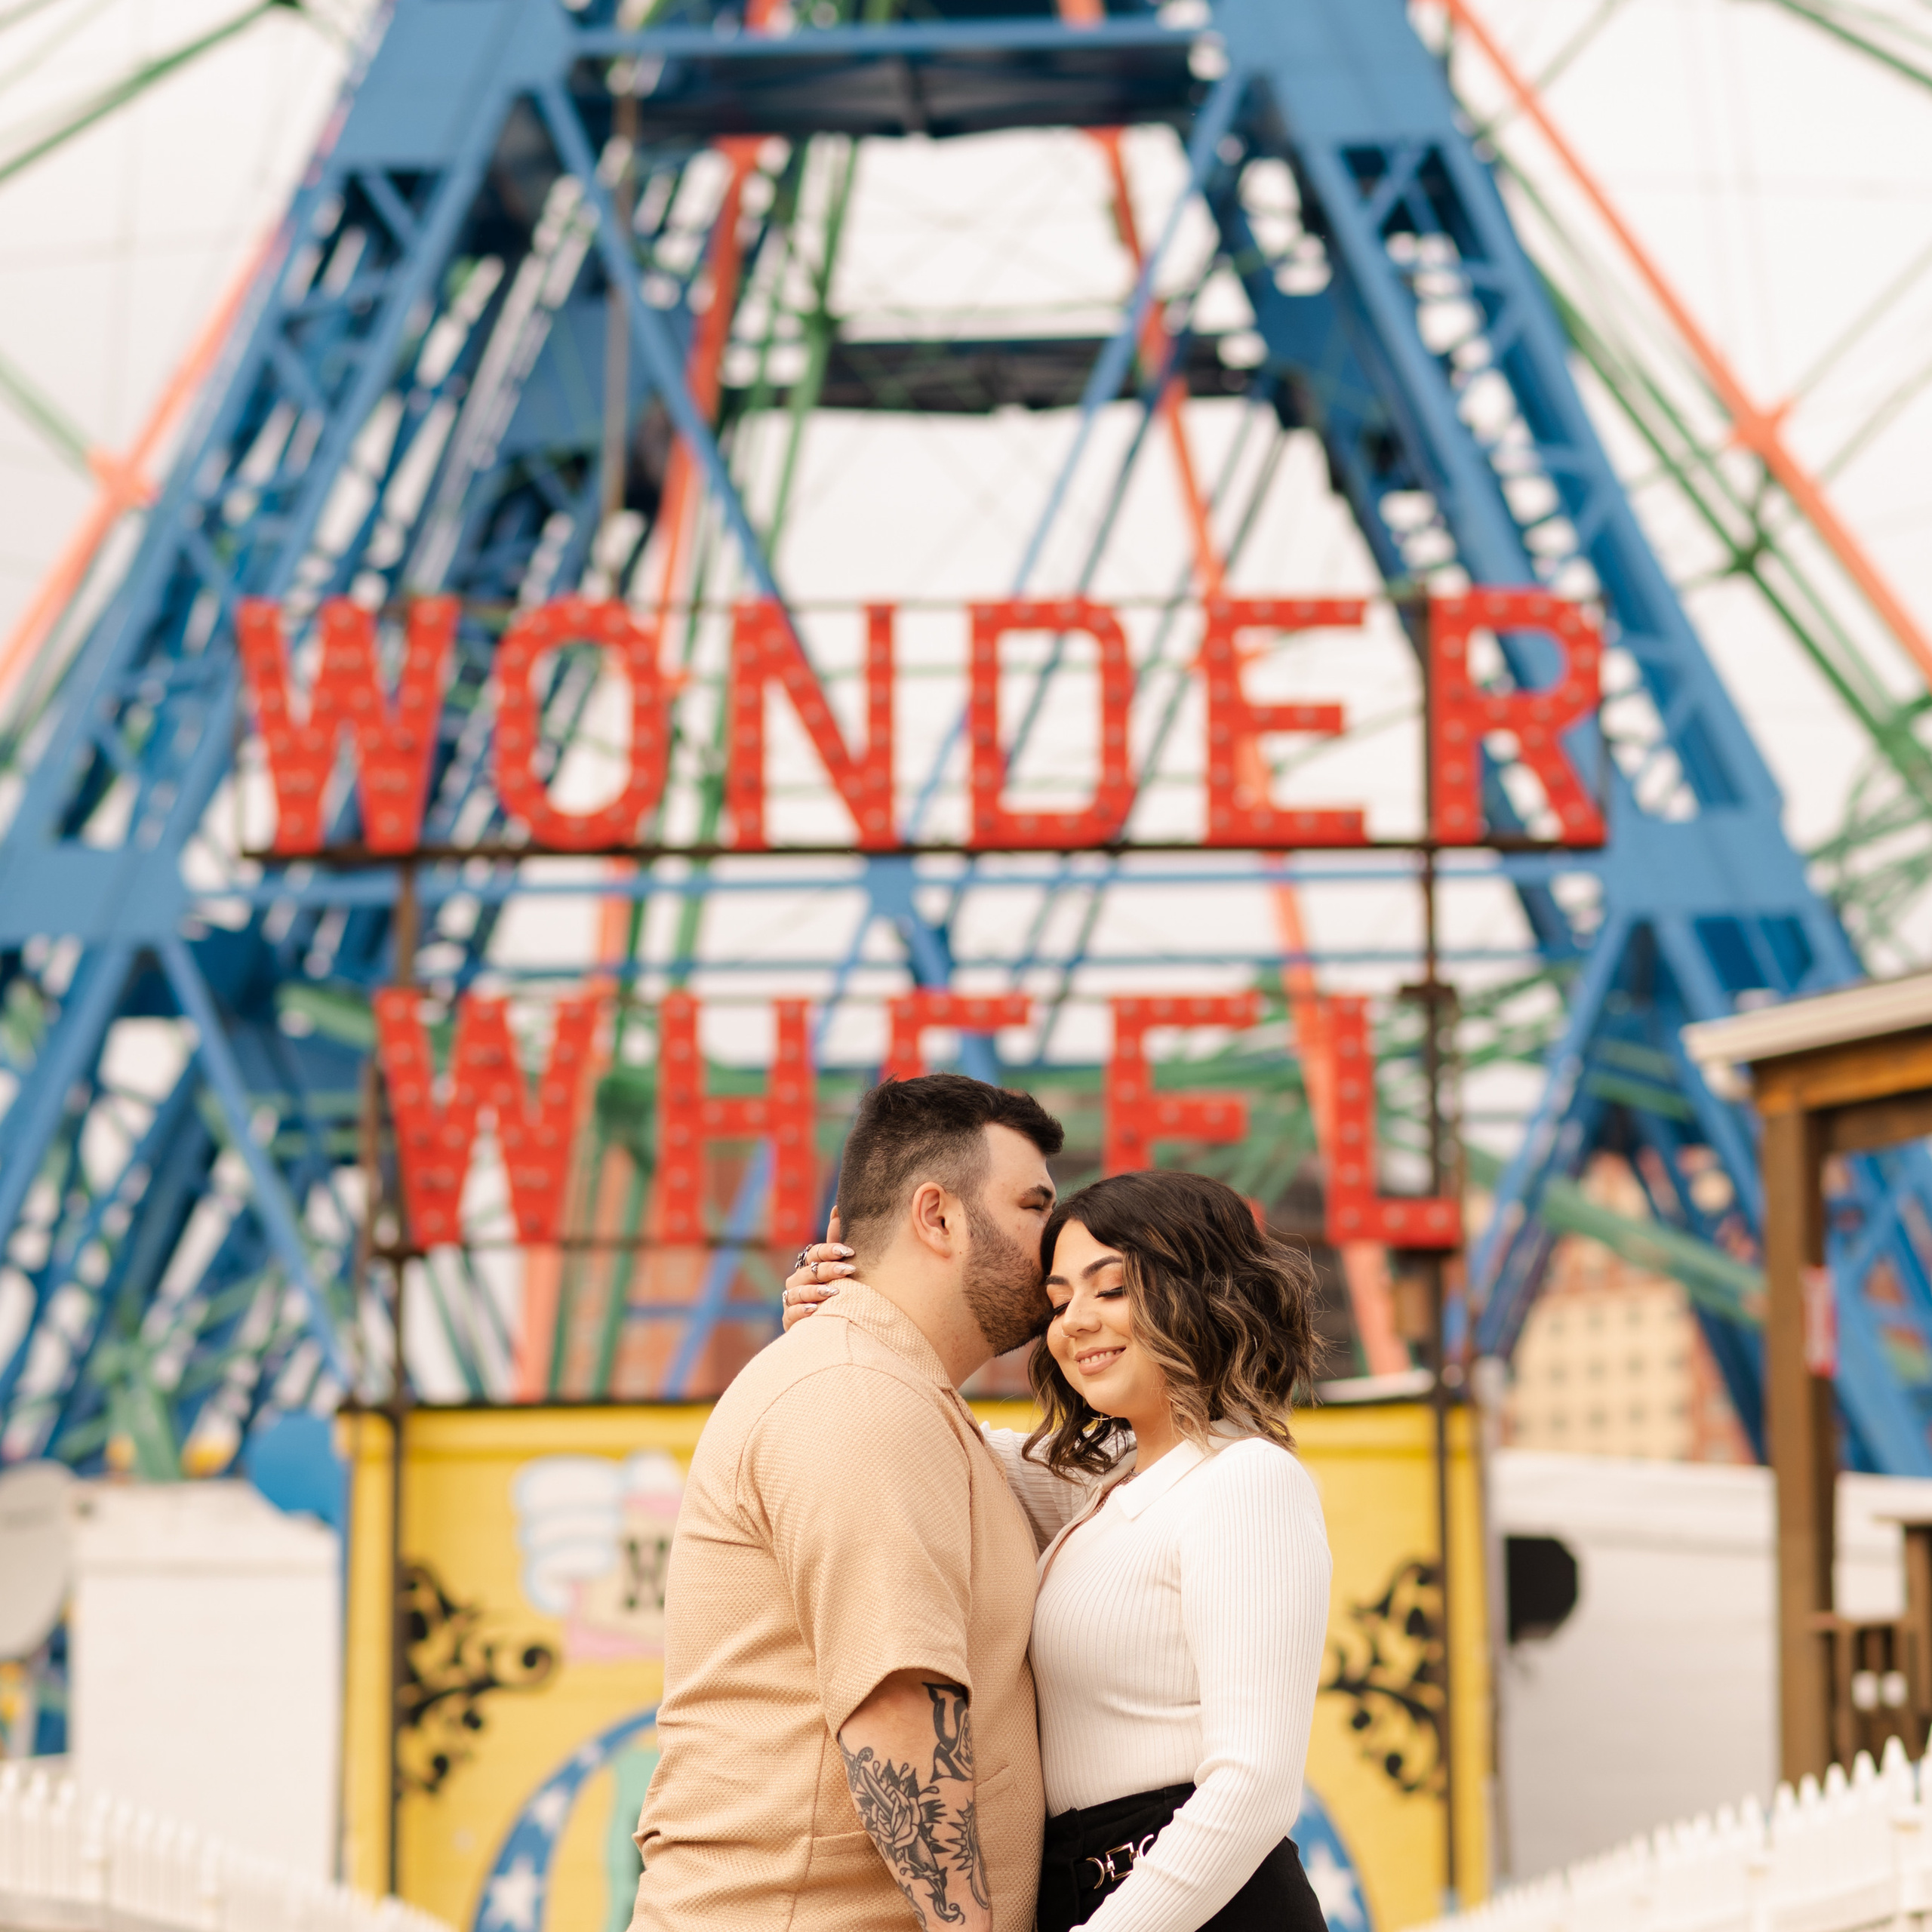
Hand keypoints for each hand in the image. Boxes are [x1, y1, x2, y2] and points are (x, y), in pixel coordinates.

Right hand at [783, 1208, 855, 1329]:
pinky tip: (815, 1309)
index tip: (849, 1251)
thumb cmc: (836, 1289)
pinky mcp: (790, 1320)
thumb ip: (835, 1241)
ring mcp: (791, 1301)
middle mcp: (797, 1281)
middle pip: (809, 1272)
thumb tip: (837, 1208)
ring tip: (834, 1291)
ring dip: (816, 1290)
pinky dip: (802, 1310)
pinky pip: (791, 1314)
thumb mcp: (837, 1266)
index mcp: (808, 1266)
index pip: (814, 1253)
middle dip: (829, 1270)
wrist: (832, 1322)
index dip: (829, 1250)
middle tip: (849, 1270)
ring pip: (798, 1292)